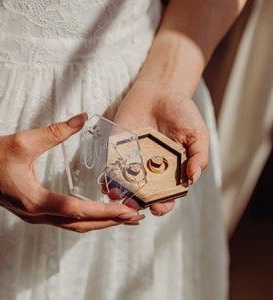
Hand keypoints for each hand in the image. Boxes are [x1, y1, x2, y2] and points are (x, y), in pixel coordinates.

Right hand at [0, 113, 143, 231]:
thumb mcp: (24, 141)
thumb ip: (55, 131)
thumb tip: (82, 117)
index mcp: (35, 200)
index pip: (78, 210)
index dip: (104, 211)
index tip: (126, 210)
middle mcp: (37, 214)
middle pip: (81, 224)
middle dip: (109, 223)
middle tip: (134, 218)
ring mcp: (36, 216)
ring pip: (75, 226)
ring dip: (100, 223)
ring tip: (123, 218)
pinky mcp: (37, 212)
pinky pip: (67, 221)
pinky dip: (87, 219)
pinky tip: (99, 213)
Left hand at [114, 79, 208, 215]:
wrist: (161, 90)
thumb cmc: (182, 112)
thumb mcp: (197, 133)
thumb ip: (198, 155)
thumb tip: (193, 178)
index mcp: (171, 171)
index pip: (166, 195)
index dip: (162, 205)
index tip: (156, 208)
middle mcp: (151, 169)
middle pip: (143, 193)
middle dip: (136, 202)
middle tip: (131, 205)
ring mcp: (134, 159)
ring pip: (124, 183)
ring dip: (118, 192)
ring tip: (115, 195)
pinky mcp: (119, 147)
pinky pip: (112, 163)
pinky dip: (107, 173)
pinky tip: (105, 180)